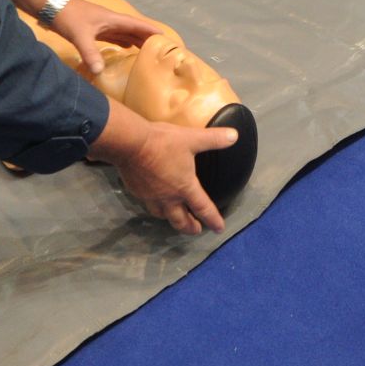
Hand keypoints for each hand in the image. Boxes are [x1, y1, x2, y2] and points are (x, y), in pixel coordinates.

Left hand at [47, 0, 166, 76]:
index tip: (166, 38)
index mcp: (113, 19)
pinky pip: (113, 37)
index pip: (137, 25)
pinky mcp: (93, 29)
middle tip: (160, 50)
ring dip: (135, 41)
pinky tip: (123, 50)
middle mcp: (110, 21)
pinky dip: (121, 43)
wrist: (50, 6)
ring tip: (146, 52)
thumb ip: (90, 53)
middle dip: (146, 38)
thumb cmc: (68, 16)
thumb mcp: (80, 35)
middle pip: (133, 30)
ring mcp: (101, 25)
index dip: (151, 31)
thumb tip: (100, 72)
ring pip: (124, 34)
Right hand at [111, 121, 236, 234]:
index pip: (203, 208)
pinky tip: (154, 200)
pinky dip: (155, 207)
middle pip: (180, 221)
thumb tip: (235, 136)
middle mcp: (168, 197)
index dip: (213, 220)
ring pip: (163, 216)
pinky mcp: (137, 192)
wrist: (130, 144)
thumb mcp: (192, 138)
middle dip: (190, 227)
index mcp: (185, 187)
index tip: (219, 229)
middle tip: (196, 230)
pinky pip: (148, 205)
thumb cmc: (163, 143)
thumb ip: (214, 139)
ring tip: (175, 218)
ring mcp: (151, 197)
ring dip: (172, 219)